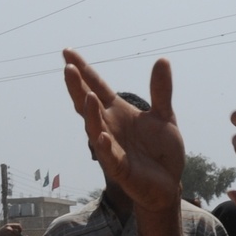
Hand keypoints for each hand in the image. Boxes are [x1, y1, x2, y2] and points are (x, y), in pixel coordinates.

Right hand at [63, 51, 184, 214]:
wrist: (168, 183)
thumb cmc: (161, 151)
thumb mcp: (164, 116)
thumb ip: (161, 91)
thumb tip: (162, 60)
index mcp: (118, 111)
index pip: (96, 86)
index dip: (83, 70)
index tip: (67, 52)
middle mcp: (109, 126)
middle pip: (88, 104)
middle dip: (77, 87)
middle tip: (68, 68)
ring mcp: (111, 147)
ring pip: (94, 128)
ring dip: (91, 113)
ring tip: (88, 96)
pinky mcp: (119, 168)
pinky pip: (108, 155)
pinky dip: (104, 145)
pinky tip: (101, 135)